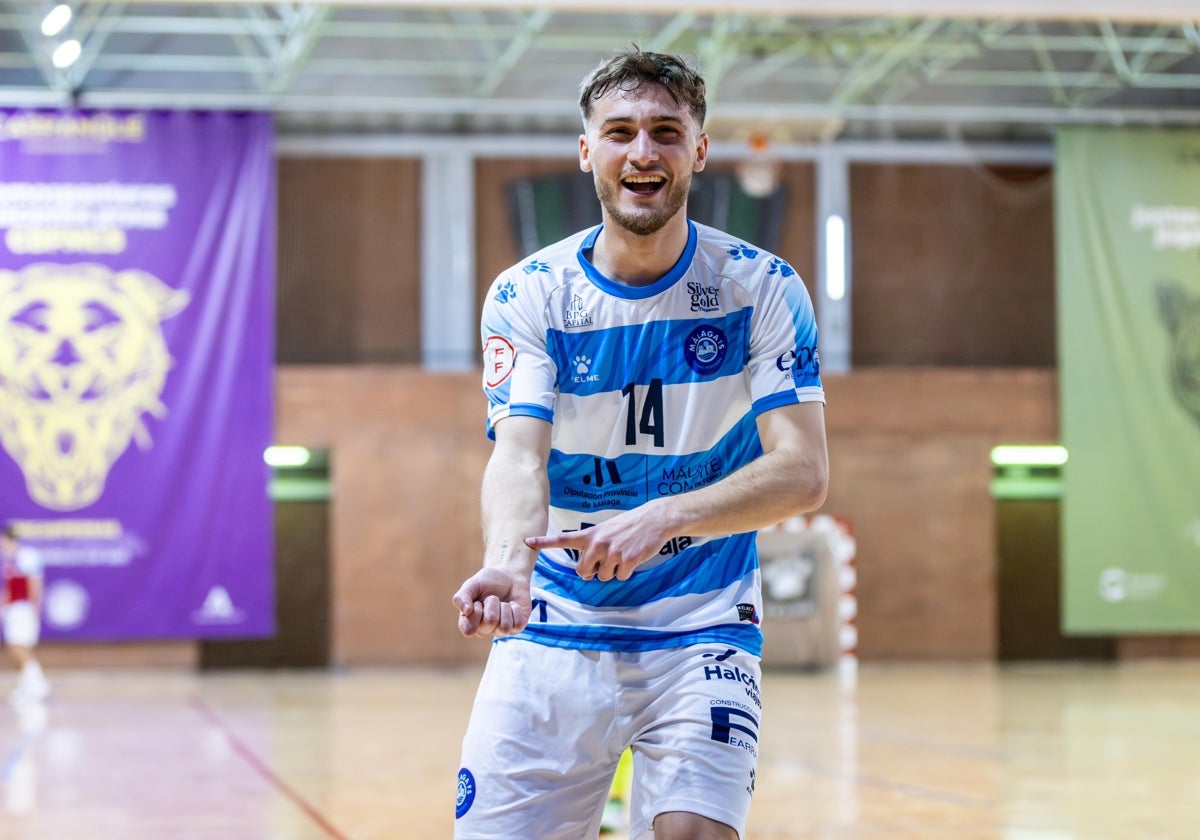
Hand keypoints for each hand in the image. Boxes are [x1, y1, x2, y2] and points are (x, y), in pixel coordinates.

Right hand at [451, 567, 531, 637]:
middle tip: (492, 598)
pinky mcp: (516, 627)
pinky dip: (516, 610)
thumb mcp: (472, 584)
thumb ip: (462, 597)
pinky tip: (513, 605)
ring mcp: (500, 630)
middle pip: (490, 622)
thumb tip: (466, 611)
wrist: (509, 576)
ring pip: (505, 626)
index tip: (478, 601)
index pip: (468, 629)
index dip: (475, 612)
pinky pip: (517, 624)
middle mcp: (484, 629)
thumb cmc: (488, 582)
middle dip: (493, 603)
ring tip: (503, 602)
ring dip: (505, 607)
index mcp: (469, 622)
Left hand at [525, 512, 669, 581]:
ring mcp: (613, 552)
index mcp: (590, 535)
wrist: (655, 519)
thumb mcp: (606, 529)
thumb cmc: (629, 525)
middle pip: (583, 572)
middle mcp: (598, 543)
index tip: (527, 542)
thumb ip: (593, 546)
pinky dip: (626, 572)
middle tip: (606, 559)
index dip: (543, 542)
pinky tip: (632, 558)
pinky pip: (620, 577)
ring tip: (623, 554)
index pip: (562, 539)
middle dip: (593, 571)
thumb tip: (586, 571)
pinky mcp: (628, 560)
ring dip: (612, 571)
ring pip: (603, 576)